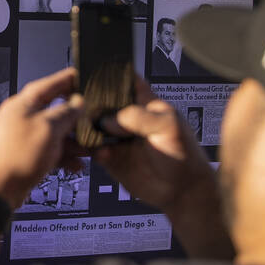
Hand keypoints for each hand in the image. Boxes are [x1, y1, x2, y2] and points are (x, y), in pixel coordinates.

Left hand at [0, 68, 83, 207]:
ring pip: (54, 133)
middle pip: (54, 110)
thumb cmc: (15, 158)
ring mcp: (23, 137)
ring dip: (73, 141)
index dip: (67, 80)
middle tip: (92, 119)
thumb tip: (77, 103)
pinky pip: (49, 150)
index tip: (81, 76)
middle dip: (75, 118)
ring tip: (89, 148)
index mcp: (23, 104)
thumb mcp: (48, 129)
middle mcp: (21, 118)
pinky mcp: (26, 154)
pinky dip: (63, 155)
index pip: (49, 84)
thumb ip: (65, 113)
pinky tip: (76, 164)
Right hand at [92, 73, 216, 213]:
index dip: (110, 76)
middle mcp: (127, 118)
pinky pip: (92, 150)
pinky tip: (100, 151)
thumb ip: (138, 117)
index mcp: (144, 103)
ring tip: (84, 128)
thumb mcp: (167, 126)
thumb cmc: (184, 154)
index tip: (92, 73)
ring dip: (85, 126)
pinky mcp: (110, 158)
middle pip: (101, 102)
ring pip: (92, 126)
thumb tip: (108, 120)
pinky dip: (89, 149)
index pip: (125, 81)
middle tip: (80, 104)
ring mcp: (117, 138)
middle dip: (89, 102)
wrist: (182, 190)